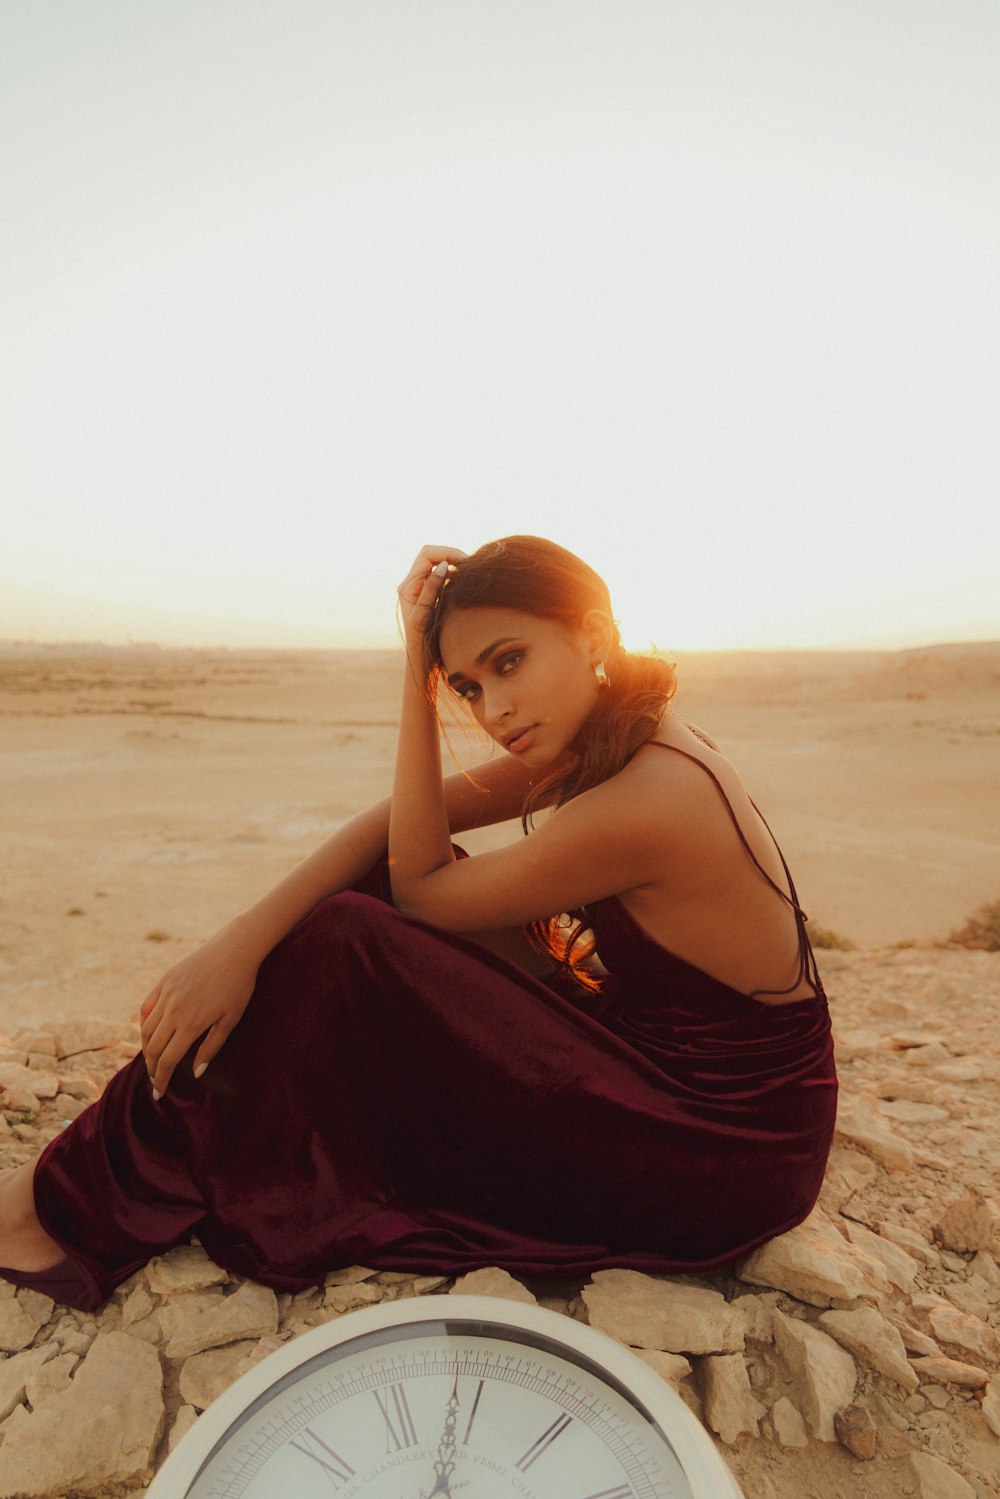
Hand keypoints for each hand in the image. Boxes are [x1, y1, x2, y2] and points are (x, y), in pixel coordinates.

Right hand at [139, 929, 259, 1097]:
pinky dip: (144, 1024)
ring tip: (153, 1060)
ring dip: (146, 1049)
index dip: (161, 1079)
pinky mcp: (164, 981)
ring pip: (146, 1029)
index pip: (167, 1060)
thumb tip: (195, 1073)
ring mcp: (166, 994)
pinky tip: (149, 1034)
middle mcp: (173, 1011)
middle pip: (153, 1048)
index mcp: (191, 1024)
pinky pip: (146, 1008)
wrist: (234, 950)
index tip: (159, 1093)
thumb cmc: (238, 987)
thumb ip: (211, 1048)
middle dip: (152, 1068)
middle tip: (155, 1081)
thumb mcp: (230, 1020)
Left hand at [397, 545, 466, 646]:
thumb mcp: (425, 614)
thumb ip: (432, 589)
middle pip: (432, 555)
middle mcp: (412, 583)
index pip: (427, 554)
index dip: (447, 553)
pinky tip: (464, 582)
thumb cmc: (423, 643)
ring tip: (469, 573)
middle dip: (452, 555)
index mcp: (408, 586)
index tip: (466, 562)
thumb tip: (443, 566)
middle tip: (471, 566)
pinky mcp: (430, 594)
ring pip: (438, 563)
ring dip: (454, 563)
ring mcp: (421, 588)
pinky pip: (442, 575)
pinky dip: (454, 573)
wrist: (422, 660)